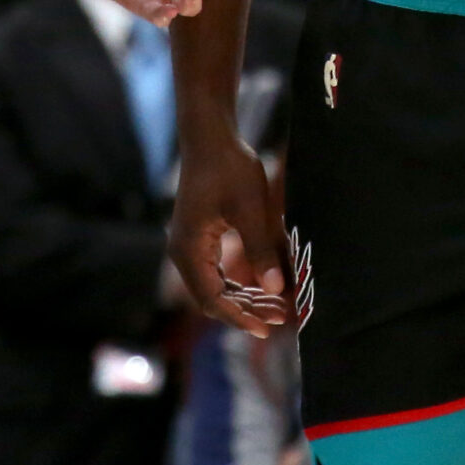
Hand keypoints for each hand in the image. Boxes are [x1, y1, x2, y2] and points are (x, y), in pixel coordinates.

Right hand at [168, 134, 288, 338]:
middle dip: (245, 310)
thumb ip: (261, 249)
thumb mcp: (250, 208)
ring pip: (214, 287)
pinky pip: (215, 273)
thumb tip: (276, 289)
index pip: (212, 299)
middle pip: (211, 298)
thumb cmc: (229, 167)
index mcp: (189, 249)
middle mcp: (182, 252)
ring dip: (243, 298)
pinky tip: (262, 285)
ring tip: (276, 304)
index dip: (240, 317)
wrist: (209, 137)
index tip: (268, 328)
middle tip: (281, 316)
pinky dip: (237, 283)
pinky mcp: (198, 238)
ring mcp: (188, 245)